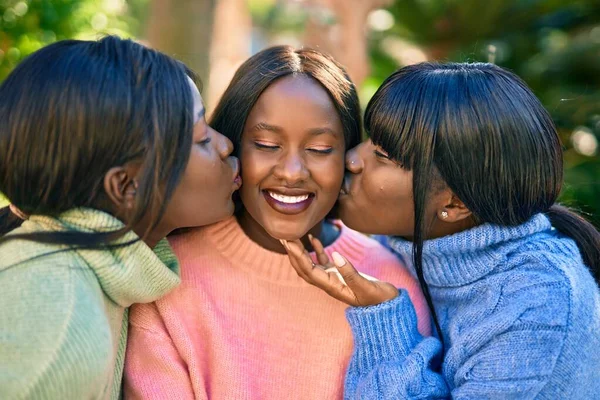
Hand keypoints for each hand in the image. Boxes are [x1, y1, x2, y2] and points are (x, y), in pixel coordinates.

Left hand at [280, 236, 397, 306]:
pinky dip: (316, 249)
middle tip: (282, 236)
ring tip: (292, 235)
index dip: (297, 257)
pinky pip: (323, 261)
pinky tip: (312, 237)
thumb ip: (350, 272)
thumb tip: (336, 255)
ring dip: (300, 250)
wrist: (389, 305)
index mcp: (332, 287)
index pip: (308, 271)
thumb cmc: (379, 299)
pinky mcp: (339, 273)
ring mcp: (333, 278)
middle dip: (292, 253)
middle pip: (304, 268)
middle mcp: (328, 283)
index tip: (289, 243)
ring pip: (310, 263)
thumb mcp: (366, 287)